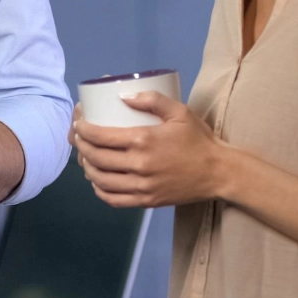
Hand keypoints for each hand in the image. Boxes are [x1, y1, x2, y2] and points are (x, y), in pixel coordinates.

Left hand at [71, 92, 243, 208]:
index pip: (100, 136)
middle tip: (78, 138)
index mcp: (144, 140)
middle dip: (80, 146)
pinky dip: (99, 191)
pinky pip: (114, 199)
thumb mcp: (179, 112)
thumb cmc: (198, 140)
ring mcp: (142, 186)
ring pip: (101, 180)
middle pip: (96, 158)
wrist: (218, 173)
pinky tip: (97, 181)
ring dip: (87, 168)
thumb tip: (122, 96)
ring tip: (85, 158)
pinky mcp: (147, 201)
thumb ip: (152, 99)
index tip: (79, 123)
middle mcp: (139, 165)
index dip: (83, 130)